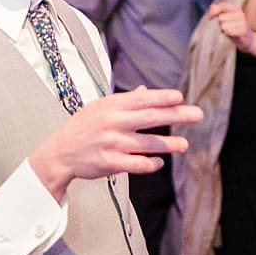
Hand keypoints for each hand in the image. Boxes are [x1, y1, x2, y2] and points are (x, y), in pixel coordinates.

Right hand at [27, 88, 201, 203]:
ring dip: (169, 144)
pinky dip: (151, 163)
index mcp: (109, 106)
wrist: (59, 154)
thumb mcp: (98, 108)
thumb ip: (124, 101)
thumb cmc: (80, 129)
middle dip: (176, 115)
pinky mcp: (110, 163)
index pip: (141, 99)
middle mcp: (112, 123)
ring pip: (147, 143)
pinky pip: (137, 164)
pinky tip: (158, 162)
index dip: (162, 98)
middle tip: (196, 114)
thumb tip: (145, 91)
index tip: (179, 97)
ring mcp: (111, 144)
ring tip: (184, 145)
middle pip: (149, 117)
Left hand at [208, 1, 255, 51]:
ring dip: (223, 30)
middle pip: (221, 18)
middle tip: (225, 27)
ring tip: (229, 31)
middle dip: (219, 24)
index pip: (222, 6)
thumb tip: (212, 8)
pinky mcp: (243, 31)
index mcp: (235, 8)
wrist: (247, 39)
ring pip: (224, 25)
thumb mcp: (225, 18)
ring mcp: (243, 22)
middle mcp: (240, 13)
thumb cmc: (233, 28)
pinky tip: (231, 34)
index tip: (210, 17)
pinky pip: (228, 32)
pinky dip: (227, 34)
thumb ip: (218, 10)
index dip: (213, 11)